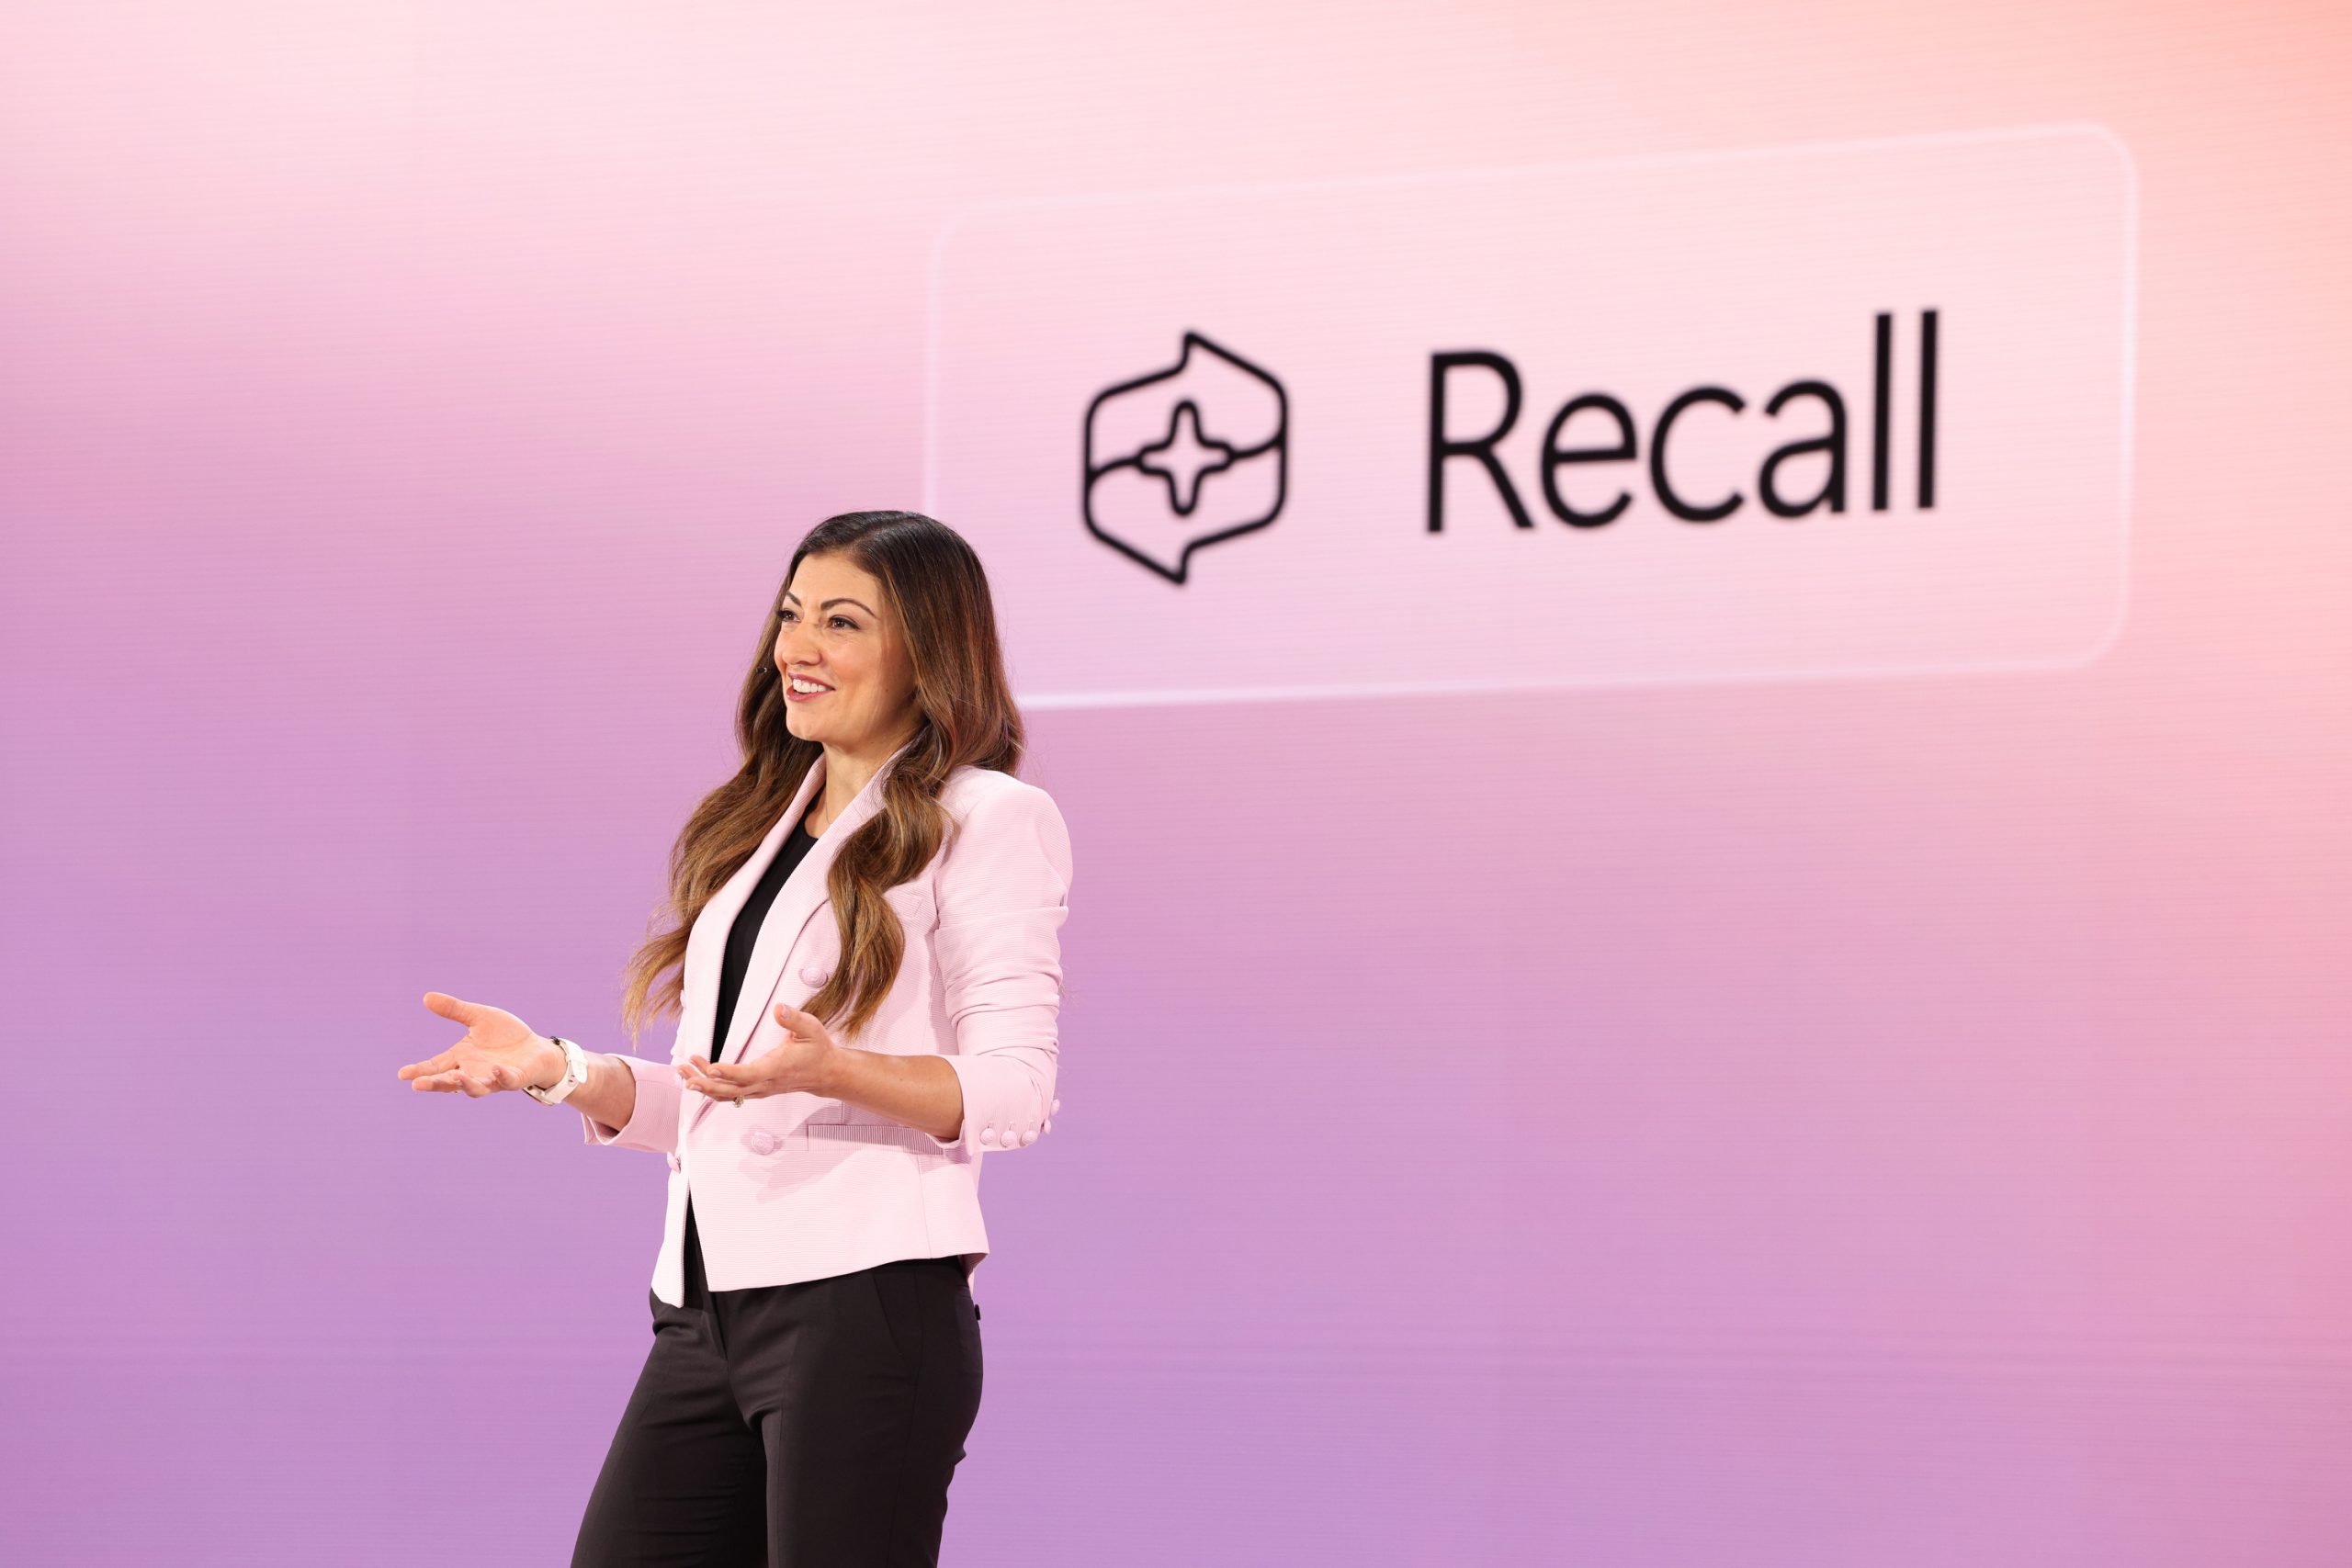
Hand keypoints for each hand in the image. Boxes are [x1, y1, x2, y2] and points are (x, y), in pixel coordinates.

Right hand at [400, 991, 564, 1096]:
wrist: (537, 1049)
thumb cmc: (506, 1036)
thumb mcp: (479, 1017)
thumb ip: (455, 1010)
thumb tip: (426, 997)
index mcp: (462, 1058)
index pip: (436, 1066)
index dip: (420, 1071)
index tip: (402, 1074)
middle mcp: (474, 1072)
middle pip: (450, 1082)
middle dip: (435, 1084)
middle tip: (418, 1085)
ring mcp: (494, 1078)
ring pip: (476, 1087)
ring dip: (466, 1084)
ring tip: (455, 1078)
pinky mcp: (515, 1078)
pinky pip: (506, 1080)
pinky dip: (500, 1077)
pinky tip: (495, 1069)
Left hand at [679, 1001, 838, 1105]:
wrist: (825, 1073)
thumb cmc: (817, 1050)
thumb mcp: (812, 1029)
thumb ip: (794, 1019)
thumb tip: (779, 1009)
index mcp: (777, 1068)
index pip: (750, 1074)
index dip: (730, 1073)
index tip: (712, 1067)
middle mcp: (765, 1083)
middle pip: (731, 1090)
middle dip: (705, 1082)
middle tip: (685, 1071)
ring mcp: (759, 1089)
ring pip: (727, 1094)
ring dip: (704, 1085)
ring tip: (684, 1071)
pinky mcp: (756, 1089)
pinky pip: (730, 1094)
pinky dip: (712, 1088)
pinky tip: (698, 1078)